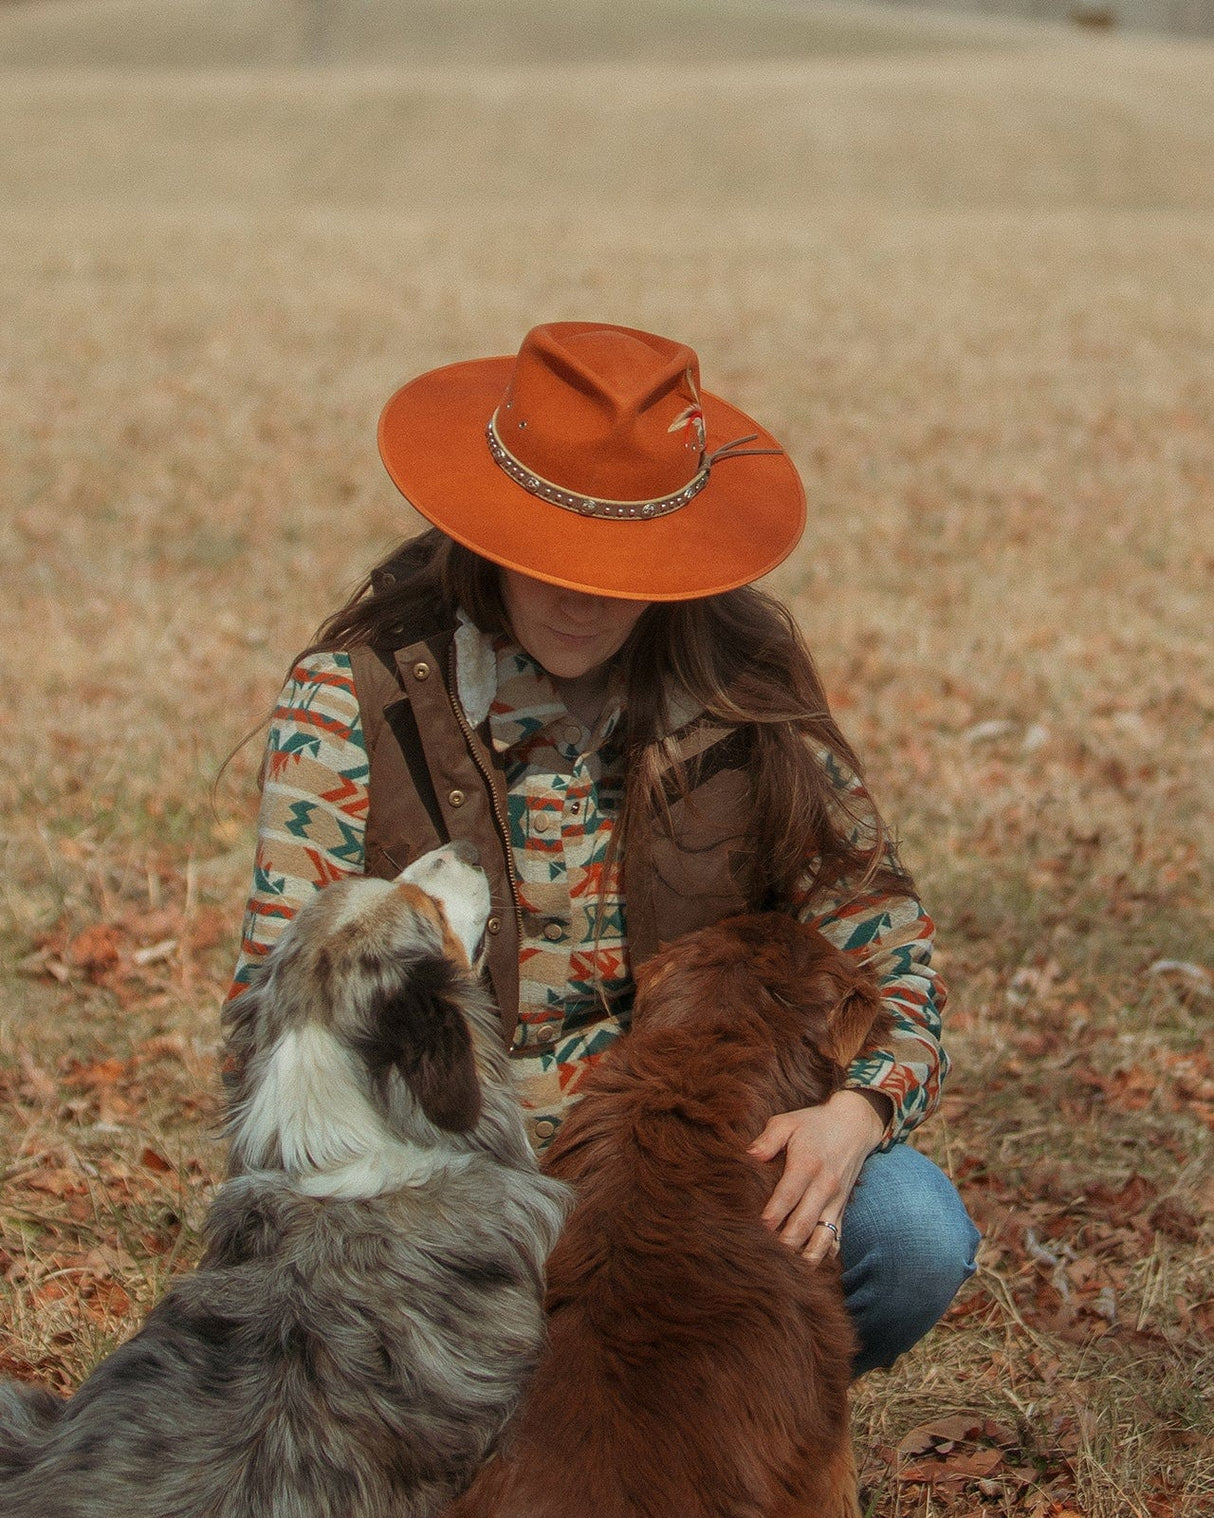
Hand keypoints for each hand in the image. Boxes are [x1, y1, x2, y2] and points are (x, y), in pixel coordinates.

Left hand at [747, 1088, 889, 1265]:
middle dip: (783, 1245)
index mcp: (807, 1165)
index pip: (787, 1197)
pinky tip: (805, 1269)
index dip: (771, 1217)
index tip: (756, 1230)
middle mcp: (824, 1188)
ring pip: (821, 1240)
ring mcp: (835, 1203)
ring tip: (784, 1271)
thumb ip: (767, 1140)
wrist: (854, 1126)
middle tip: (762, 1257)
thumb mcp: (787, 1122)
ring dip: (804, 1258)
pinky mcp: (842, 1211)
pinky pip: (834, 1240)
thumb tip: (749, 1156)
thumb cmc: (813, 1124)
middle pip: (803, 1225)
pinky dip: (822, 1256)